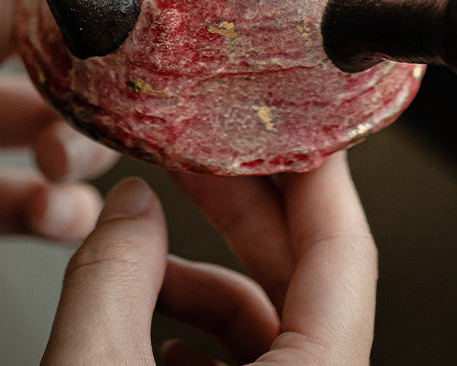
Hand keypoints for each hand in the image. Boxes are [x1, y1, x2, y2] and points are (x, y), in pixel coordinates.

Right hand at [43, 151, 376, 364]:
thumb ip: (112, 280)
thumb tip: (130, 205)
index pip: (344, 250)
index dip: (315, 171)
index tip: (295, 120)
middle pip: (304, 276)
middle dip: (242, 207)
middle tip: (201, 155)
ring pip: (269, 323)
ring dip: (205, 277)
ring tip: (143, 257)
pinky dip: (198, 336)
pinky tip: (154, 331)